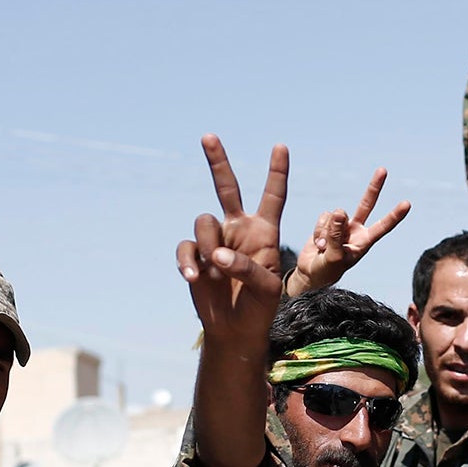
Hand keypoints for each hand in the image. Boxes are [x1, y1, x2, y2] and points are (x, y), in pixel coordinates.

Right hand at [177, 135, 287, 353]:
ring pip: (204, 222)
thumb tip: (218, 254)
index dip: (277, 173)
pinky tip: (194, 277)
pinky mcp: (196, 256)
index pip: (273, 197)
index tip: (281, 147)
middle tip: (209, 136)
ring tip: (215, 269)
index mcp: (265, 233)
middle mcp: (239, 230)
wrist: (234, 330)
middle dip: (218, 162)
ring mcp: (216, 241)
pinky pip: (186, 247)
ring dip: (208, 244)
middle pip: (227, 188)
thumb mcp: (266, 290)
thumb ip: (247, 268)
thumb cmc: (260, 309)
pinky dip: (188, 261)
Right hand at [287, 169, 411, 295]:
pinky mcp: (328, 223)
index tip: (407, 204)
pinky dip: (319, 230)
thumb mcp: (334, 257)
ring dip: (327, 231)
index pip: (382, 226)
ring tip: (325, 248)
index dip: (394, 216)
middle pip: (367, 204)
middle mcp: (356, 230)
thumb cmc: (327, 271)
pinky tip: (319, 244)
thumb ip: (337, 235)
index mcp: (364, 241)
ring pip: (336, 214)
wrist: (310, 273)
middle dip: (374, 187)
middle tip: (383, 170)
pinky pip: (324, 217)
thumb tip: (339, 211)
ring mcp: (342, 225)